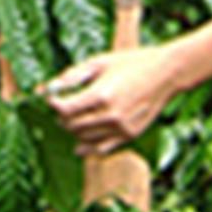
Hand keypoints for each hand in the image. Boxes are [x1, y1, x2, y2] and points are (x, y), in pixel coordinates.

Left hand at [43, 45, 177, 154]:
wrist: (165, 74)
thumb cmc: (130, 63)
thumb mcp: (99, 62)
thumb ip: (71, 76)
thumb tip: (46, 88)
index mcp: (101, 95)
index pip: (65, 110)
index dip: (53, 105)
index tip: (51, 98)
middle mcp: (110, 115)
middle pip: (71, 126)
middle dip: (61, 117)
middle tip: (62, 107)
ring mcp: (121, 129)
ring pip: (83, 139)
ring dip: (73, 130)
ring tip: (74, 117)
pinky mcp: (129, 136)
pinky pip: (100, 149)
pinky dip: (87, 147)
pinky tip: (80, 142)